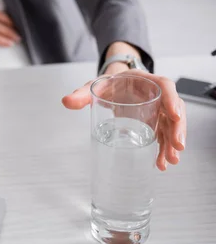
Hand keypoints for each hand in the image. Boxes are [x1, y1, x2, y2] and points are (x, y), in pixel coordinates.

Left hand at [62, 69, 185, 171]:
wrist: (113, 86)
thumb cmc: (110, 84)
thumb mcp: (95, 86)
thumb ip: (82, 94)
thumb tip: (66, 101)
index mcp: (145, 80)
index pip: (165, 86)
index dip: (171, 100)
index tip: (174, 114)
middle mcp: (156, 95)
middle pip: (174, 109)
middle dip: (177, 129)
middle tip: (176, 147)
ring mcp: (157, 109)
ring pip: (171, 125)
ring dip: (172, 143)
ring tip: (169, 161)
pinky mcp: (154, 122)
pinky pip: (164, 135)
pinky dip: (164, 148)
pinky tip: (161, 163)